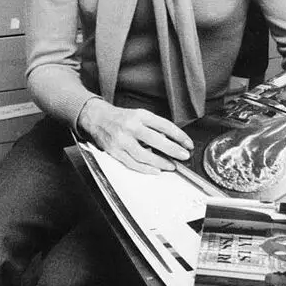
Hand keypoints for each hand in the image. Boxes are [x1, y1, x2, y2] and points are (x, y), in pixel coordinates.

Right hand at [77, 98, 193, 173]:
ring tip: (171, 166)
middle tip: (184, 156)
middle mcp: (131, 126)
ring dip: (160, 162)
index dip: (179, 135)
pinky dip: (146, 169)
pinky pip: (132, 163)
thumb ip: (154, 126)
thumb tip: (172, 141)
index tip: (188, 143)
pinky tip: (155, 170)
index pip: (164, 125)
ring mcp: (122, 140)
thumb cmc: (121, 118)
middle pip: (156, 140)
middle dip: (173, 150)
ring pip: (144, 155)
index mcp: (140, 115)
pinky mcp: (115, 151)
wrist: (97, 118)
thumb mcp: (139, 115)